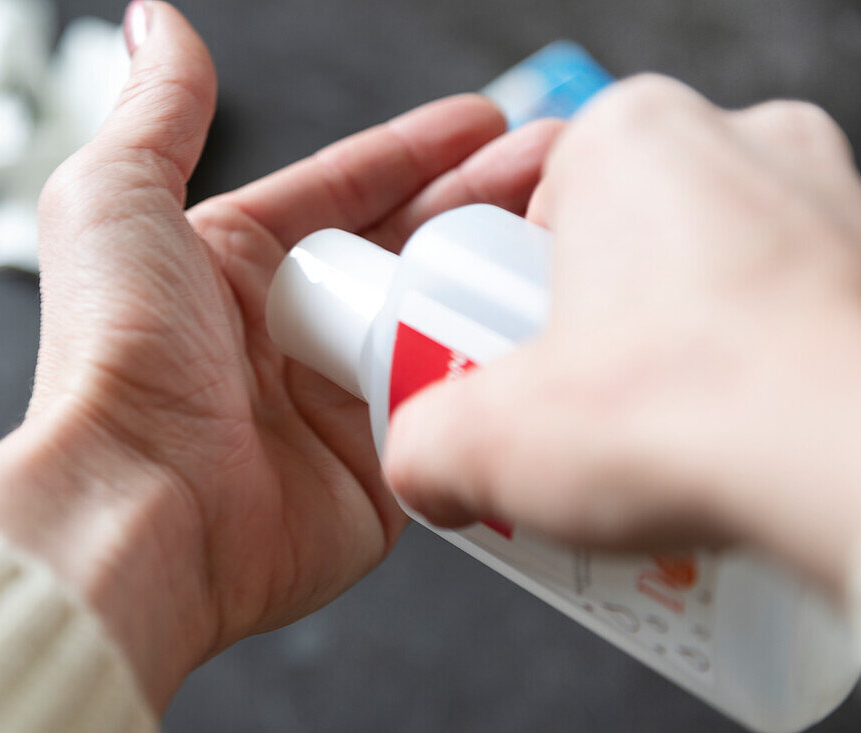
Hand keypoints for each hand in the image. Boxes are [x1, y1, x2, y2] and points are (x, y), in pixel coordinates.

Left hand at [0, 0, 561, 711]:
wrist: (138, 506)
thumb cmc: (115, 354)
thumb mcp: (117, 198)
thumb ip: (157, 111)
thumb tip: (156, 22)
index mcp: (235, 266)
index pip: (346, 190)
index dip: (415, 151)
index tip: (486, 121)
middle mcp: (289, 333)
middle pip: (409, 250)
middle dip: (484, 202)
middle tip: (558, 165)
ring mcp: (338, 403)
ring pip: (439, 323)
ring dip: (502, 279)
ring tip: (574, 232)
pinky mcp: (379, 471)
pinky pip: (451, 409)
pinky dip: (495, 373)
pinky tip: (549, 331)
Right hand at [385, 75, 860, 595]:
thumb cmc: (694, 415)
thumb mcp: (485, 441)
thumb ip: (421, 446)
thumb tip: (426, 470)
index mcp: (628, 136)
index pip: (527, 206)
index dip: (499, 296)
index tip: (499, 366)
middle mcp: (740, 144)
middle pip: (617, 241)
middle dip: (587, 327)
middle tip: (570, 412)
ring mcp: (828, 201)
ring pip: (707, 277)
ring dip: (670, 352)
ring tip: (651, 439)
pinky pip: (782, 315)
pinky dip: (750, 372)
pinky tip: (729, 445)